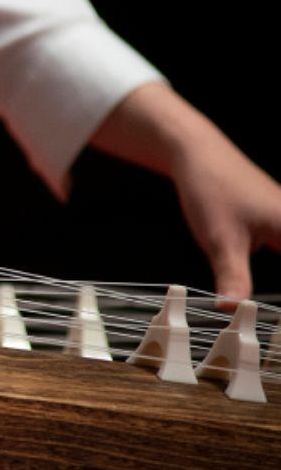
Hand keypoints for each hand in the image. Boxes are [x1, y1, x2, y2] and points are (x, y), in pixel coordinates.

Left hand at [91, 82, 280, 301]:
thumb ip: (233, 277)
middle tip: (274, 316)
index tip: (278, 316)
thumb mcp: (221, 241)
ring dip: (279, 277)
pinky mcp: (275, 216)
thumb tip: (235, 310)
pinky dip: (279, 258)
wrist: (197, 153)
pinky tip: (259, 283)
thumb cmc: (212, 189)